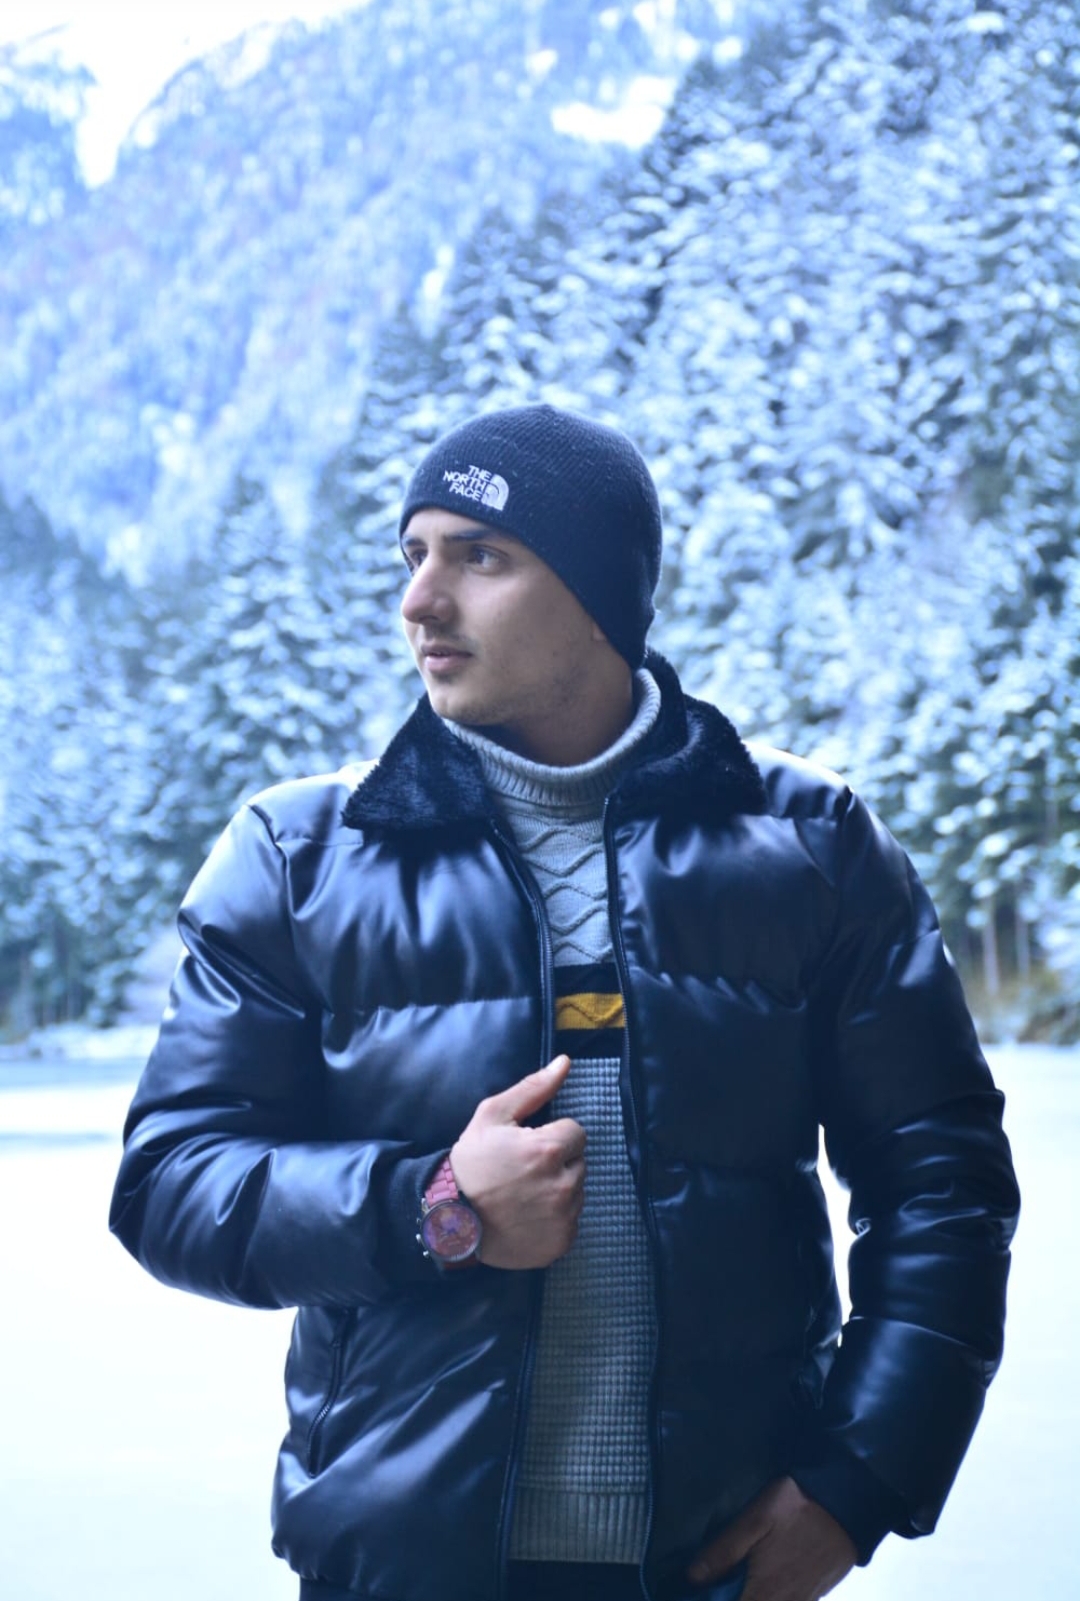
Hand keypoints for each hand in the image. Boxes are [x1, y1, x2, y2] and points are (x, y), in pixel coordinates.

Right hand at [449, 1054, 584, 1268]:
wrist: (450, 1220)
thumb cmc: (471, 1164)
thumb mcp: (493, 1116)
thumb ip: (534, 1088)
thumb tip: (565, 1062)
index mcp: (549, 1150)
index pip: (576, 1133)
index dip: (552, 1137)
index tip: (528, 1147)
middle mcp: (563, 1185)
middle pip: (578, 1162)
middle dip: (557, 1163)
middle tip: (523, 1171)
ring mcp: (564, 1218)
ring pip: (577, 1191)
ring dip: (558, 1189)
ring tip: (524, 1194)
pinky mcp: (561, 1243)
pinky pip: (571, 1221)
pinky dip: (555, 1218)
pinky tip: (528, 1215)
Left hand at [688, 1478, 855, 1600]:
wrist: (848, 1504)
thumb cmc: (797, 1507)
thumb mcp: (755, 1519)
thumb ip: (723, 1550)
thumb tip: (691, 1578)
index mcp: (763, 1591)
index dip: (713, 1600)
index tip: (700, 1592)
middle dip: (732, 1597)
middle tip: (721, 1582)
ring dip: (752, 1596)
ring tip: (739, 1581)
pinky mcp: (815, 1594)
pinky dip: (769, 1597)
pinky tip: (762, 1582)